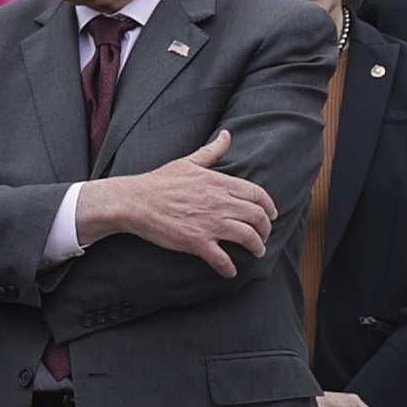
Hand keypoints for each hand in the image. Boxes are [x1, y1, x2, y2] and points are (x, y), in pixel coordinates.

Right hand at [83, 129, 275, 270]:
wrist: (134, 201)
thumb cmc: (159, 181)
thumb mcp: (188, 162)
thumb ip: (212, 151)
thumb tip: (227, 135)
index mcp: (218, 182)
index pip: (257, 194)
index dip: (269, 206)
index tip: (272, 215)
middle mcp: (218, 202)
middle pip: (257, 217)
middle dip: (266, 229)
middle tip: (264, 236)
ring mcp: (208, 223)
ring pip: (247, 237)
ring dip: (257, 247)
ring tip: (256, 252)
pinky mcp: (196, 242)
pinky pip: (222, 259)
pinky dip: (230, 268)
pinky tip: (231, 271)